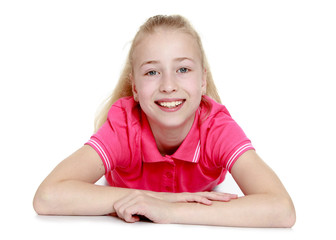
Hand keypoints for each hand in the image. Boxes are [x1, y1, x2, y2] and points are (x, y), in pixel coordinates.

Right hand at [113, 190, 237, 222]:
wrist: (137, 200)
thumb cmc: (151, 207)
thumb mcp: (165, 213)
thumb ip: (172, 215)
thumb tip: (179, 221)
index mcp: (182, 200)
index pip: (201, 198)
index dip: (214, 198)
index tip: (226, 200)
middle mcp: (184, 197)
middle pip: (206, 195)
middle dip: (220, 196)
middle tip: (235, 198)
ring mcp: (181, 197)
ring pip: (202, 196)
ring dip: (215, 197)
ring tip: (229, 199)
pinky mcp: (176, 200)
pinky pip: (191, 199)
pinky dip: (200, 201)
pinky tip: (209, 204)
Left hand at [113, 190, 173, 222]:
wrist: (171, 212)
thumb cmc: (157, 212)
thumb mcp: (141, 207)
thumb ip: (131, 207)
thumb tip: (116, 213)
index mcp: (134, 193)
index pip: (116, 203)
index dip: (120, 213)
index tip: (128, 217)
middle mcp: (135, 193)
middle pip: (116, 206)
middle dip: (122, 215)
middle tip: (132, 218)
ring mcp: (138, 198)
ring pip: (120, 210)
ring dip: (126, 218)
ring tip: (136, 218)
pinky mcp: (142, 204)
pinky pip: (126, 212)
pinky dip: (130, 219)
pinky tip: (138, 219)